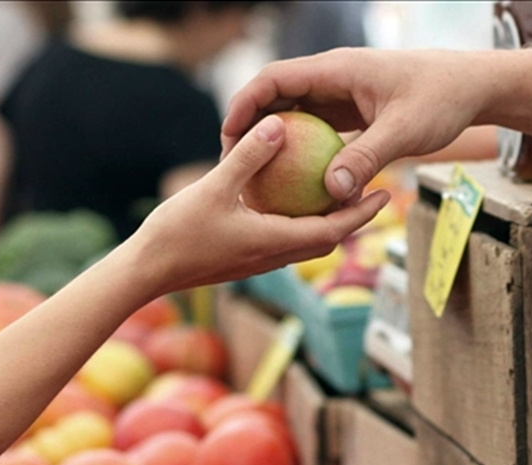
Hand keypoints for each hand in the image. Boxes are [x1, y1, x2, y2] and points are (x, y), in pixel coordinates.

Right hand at [128, 114, 390, 296]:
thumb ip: (248, 157)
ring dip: (328, 222)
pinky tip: (290, 199)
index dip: (362, 213)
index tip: (385, 194)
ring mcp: (259, 260)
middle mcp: (273, 256)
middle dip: (354, 218)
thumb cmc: (177, 233)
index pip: (333, 230)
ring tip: (340, 193)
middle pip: (327, 239)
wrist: (146, 272)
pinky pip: (283, 239)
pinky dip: (299, 222)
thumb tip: (279, 124)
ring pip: (306, 242)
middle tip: (374, 191)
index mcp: (275, 242)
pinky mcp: (244, 258)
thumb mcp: (214, 187)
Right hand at [221, 48, 488, 201]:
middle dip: (251, 126)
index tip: (228, 137)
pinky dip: (303, 152)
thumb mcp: (404, 131)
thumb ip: (367, 158)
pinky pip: (318, 130)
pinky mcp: (353, 112)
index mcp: (337, 70)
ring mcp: (342, 95)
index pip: (274, 79)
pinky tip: (296, 184)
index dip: (245, 105)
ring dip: (275, 141)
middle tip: (233, 164)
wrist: (472, 87)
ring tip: (256, 176)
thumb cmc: (441, 99)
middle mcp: (334, 78)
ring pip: (296, 114)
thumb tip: (332, 192)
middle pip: (277, 96)